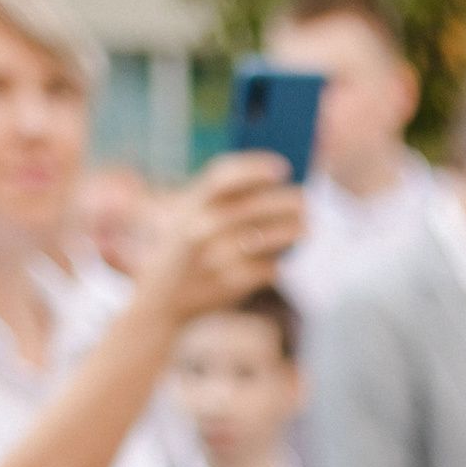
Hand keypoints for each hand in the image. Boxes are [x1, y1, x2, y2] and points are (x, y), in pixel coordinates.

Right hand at [136, 150, 305, 329]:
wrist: (159, 299)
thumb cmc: (184, 249)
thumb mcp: (187, 217)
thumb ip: (220, 199)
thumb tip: (273, 181)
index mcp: (190, 206)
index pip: (222, 177)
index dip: (253, 169)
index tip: (283, 167)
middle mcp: (199, 230)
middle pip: (250, 208)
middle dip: (284, 202)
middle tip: (305, 199)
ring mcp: (212, 259)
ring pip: (261, 240)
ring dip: (289, 232)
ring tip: (307, 228)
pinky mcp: (225, 286)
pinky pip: (263, 270)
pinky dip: (276, 264)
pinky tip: (283, 260)